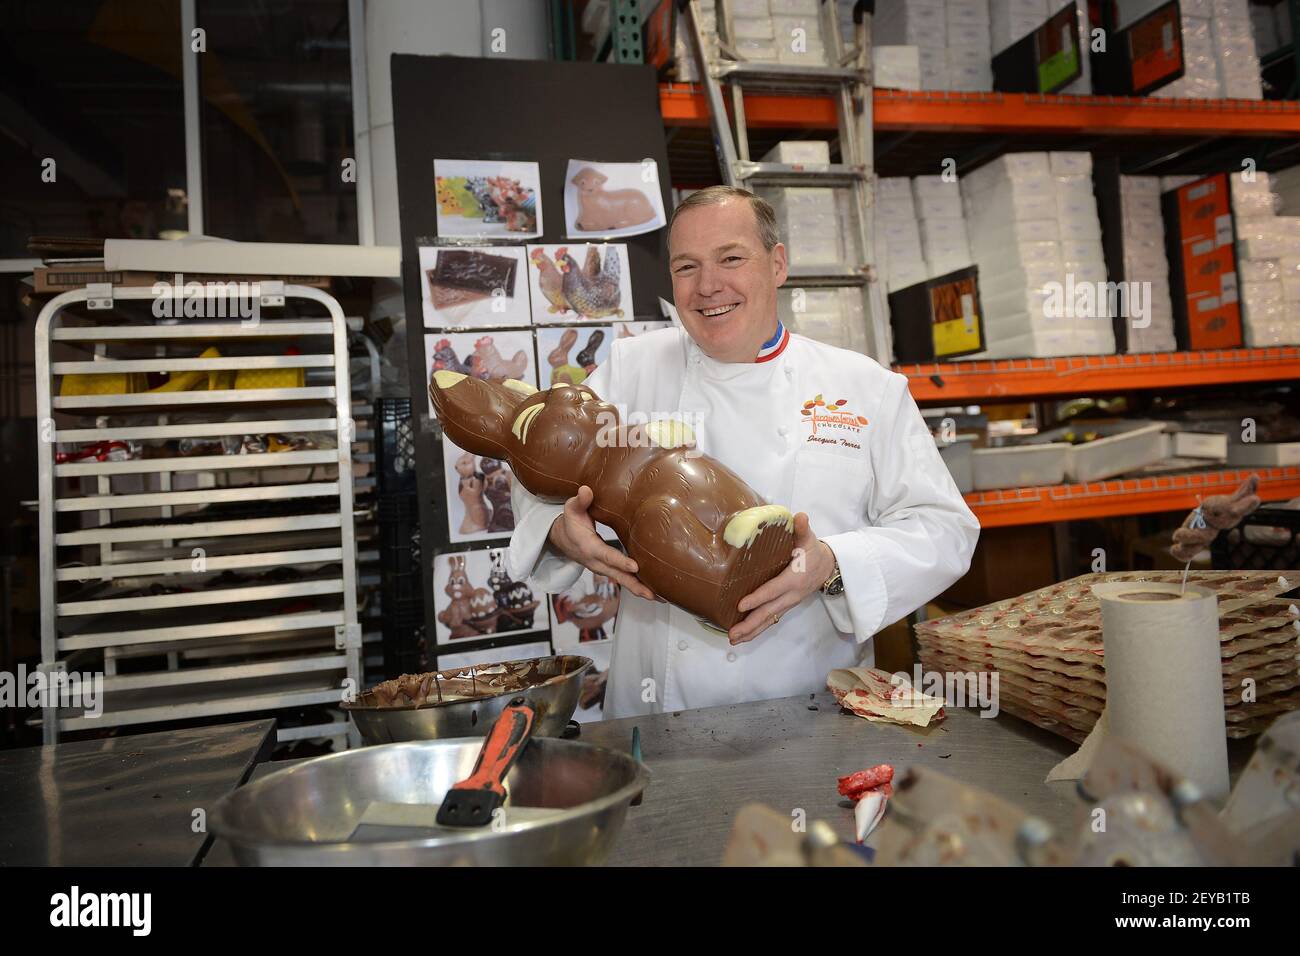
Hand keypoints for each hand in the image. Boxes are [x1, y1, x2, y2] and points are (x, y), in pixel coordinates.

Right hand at [548, 485, 657, 601]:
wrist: (562, 538)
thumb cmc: (571, 521)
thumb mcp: (571, 509)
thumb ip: (580, 500)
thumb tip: (586, 490)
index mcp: (589, 547)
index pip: (606, 555)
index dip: (620, 561)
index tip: (635, 567)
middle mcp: (596, 562)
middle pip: (617, 575)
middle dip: (635, 585)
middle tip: (652, 594)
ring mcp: (603, 568)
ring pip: (622, 580)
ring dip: (640, 589)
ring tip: (659, 597)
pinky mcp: (609, 568)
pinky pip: (624, 579)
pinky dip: (638, 586)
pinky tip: (654, 591)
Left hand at [728, 512, 835, 644]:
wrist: (829, 567)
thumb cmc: (814, 551)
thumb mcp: (810, 539)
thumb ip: (803, 529)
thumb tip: (800, 517)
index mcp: (793, 579)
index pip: (773, 590)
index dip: (758, 598)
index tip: (741, 605)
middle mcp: (790, 596)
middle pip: (768, 612)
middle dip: (750, 624)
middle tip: (732, 633)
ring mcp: (788, 603)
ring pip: (769, 620)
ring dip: (751, 631)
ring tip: (733, 639)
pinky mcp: (785, 606)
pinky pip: (771, 620)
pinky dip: (757, 629)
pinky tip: (743, 636)